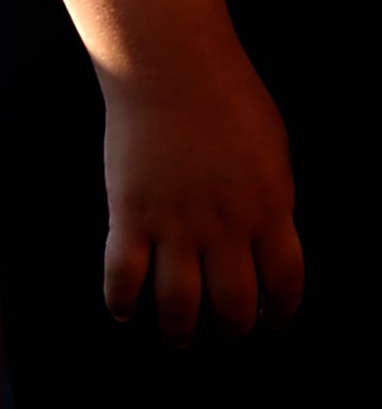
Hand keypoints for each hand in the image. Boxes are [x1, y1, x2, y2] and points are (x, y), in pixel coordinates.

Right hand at [101, 42, 303, 340]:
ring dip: (179, 330)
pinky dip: (122, 302)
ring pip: (180, 303)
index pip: (285, 285)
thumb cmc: (229, 99)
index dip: (281, 312)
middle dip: (233, 327)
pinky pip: (123, 275)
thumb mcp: (273, 154)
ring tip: (177, 338)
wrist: (171, 70)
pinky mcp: (130, 215)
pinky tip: (125, 311)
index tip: (272, 321)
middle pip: (235, 304)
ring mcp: (176, 225)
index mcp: (271, 211)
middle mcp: (227, 229)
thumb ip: (270, 200)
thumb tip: (263, 236)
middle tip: (225, 331)